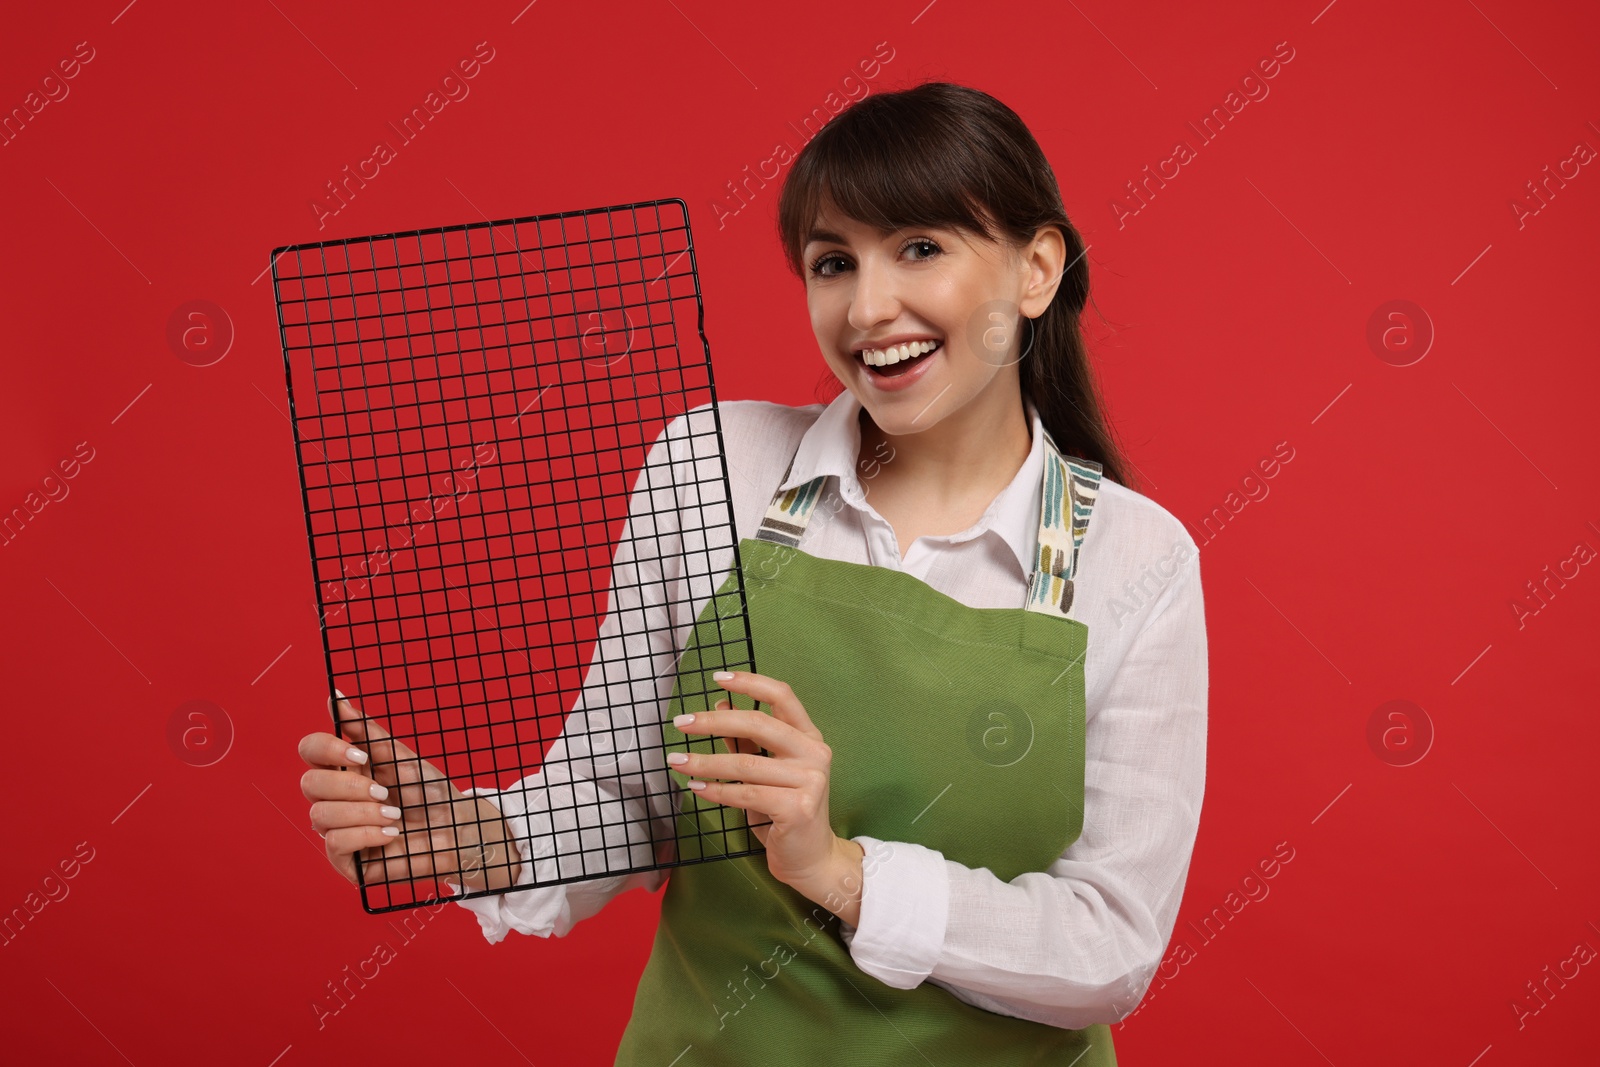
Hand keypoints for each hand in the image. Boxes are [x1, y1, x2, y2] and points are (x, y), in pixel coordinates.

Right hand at [297, 691, 520, 891]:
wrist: (457, 828)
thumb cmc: (429, 791)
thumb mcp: (399, 756)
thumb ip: (365, 730)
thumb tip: (335, 697)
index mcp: (344, 769)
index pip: (309, 750)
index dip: (326, 749)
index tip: (362, 757)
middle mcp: (335, 799)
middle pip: (308, 784)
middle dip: (351, 787)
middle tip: (386, 793)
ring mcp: (337, 830)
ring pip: (319, 815)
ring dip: (363, 813)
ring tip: (395, 815)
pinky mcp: (346, 861)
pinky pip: (334, 844)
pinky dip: (365, 835)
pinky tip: (391, 835)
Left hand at [669, 672, 861, 914]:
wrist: (810, 859)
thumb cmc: (786, 811)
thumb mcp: (766, 771)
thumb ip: (746, 740)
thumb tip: (720, 704)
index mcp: (809, 737)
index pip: (782, 696)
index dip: (750, 682)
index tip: (717, 678)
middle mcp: (814, 754)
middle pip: (759, 724)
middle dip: (713, 722)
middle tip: (681, 723)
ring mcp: (810, 781)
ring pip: (745, 764)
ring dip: (705, 762)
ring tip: (677, 760)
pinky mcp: (797, 808)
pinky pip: (745, 794)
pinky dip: (716, 790)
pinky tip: (696, 787)